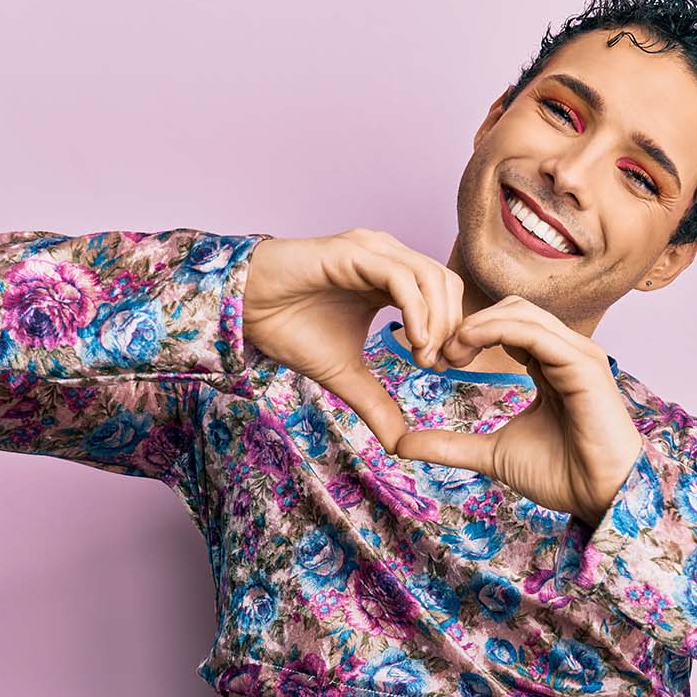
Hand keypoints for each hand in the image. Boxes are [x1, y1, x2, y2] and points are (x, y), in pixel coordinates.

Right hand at [243, 229, 463, 450]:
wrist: (244, 309)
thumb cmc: (290, 329)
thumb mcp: (343, 375)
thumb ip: (375, 403)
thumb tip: (399, 445)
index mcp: (391, 279)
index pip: (445, 295)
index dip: (453, 331)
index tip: (442, 369)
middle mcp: (387, 258)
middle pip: (446, 283)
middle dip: (453, 326)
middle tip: (438, 365)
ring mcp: (372, 251)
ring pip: (430, 276)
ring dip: (437, 321)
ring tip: (424, 356)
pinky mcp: (353, 251)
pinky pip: (400, 277)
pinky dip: (416, 310)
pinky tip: (413, 341)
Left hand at [390, 296, 643, 527]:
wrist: (600, 497)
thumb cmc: (561, 475)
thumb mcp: (492, 454)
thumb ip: (451, 445)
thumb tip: (402, 445)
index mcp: (549, 365)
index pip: (506, 326)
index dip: (467, 335)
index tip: (436, 359)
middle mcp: (565, 352)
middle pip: (511, 309)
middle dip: (468, 324)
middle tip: (437, 354)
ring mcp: (577, 354)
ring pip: (521, 312)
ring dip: (477, 325)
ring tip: (449, 351)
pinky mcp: (583, 364)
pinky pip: (535, 331)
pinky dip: (496, 330)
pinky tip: (468, 346)